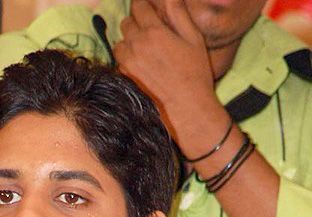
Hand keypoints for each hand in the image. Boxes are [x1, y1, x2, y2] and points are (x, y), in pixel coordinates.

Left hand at [115, 0, 217, 138]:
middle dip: (136, 23)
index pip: (138, 6)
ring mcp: (128, 63)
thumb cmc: (194, 73)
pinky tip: (142, 66)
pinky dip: (127, 60)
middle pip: (126, 23)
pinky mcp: (125, 78)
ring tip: (144, 49)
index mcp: (154, 31)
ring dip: (129, 42)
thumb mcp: (193, 38)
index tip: (146, 6)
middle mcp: (137, 45)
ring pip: (120, 43)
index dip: (142, 4)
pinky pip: (120, 62)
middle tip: (149, 30)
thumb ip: (178, 13)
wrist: (186, 108)